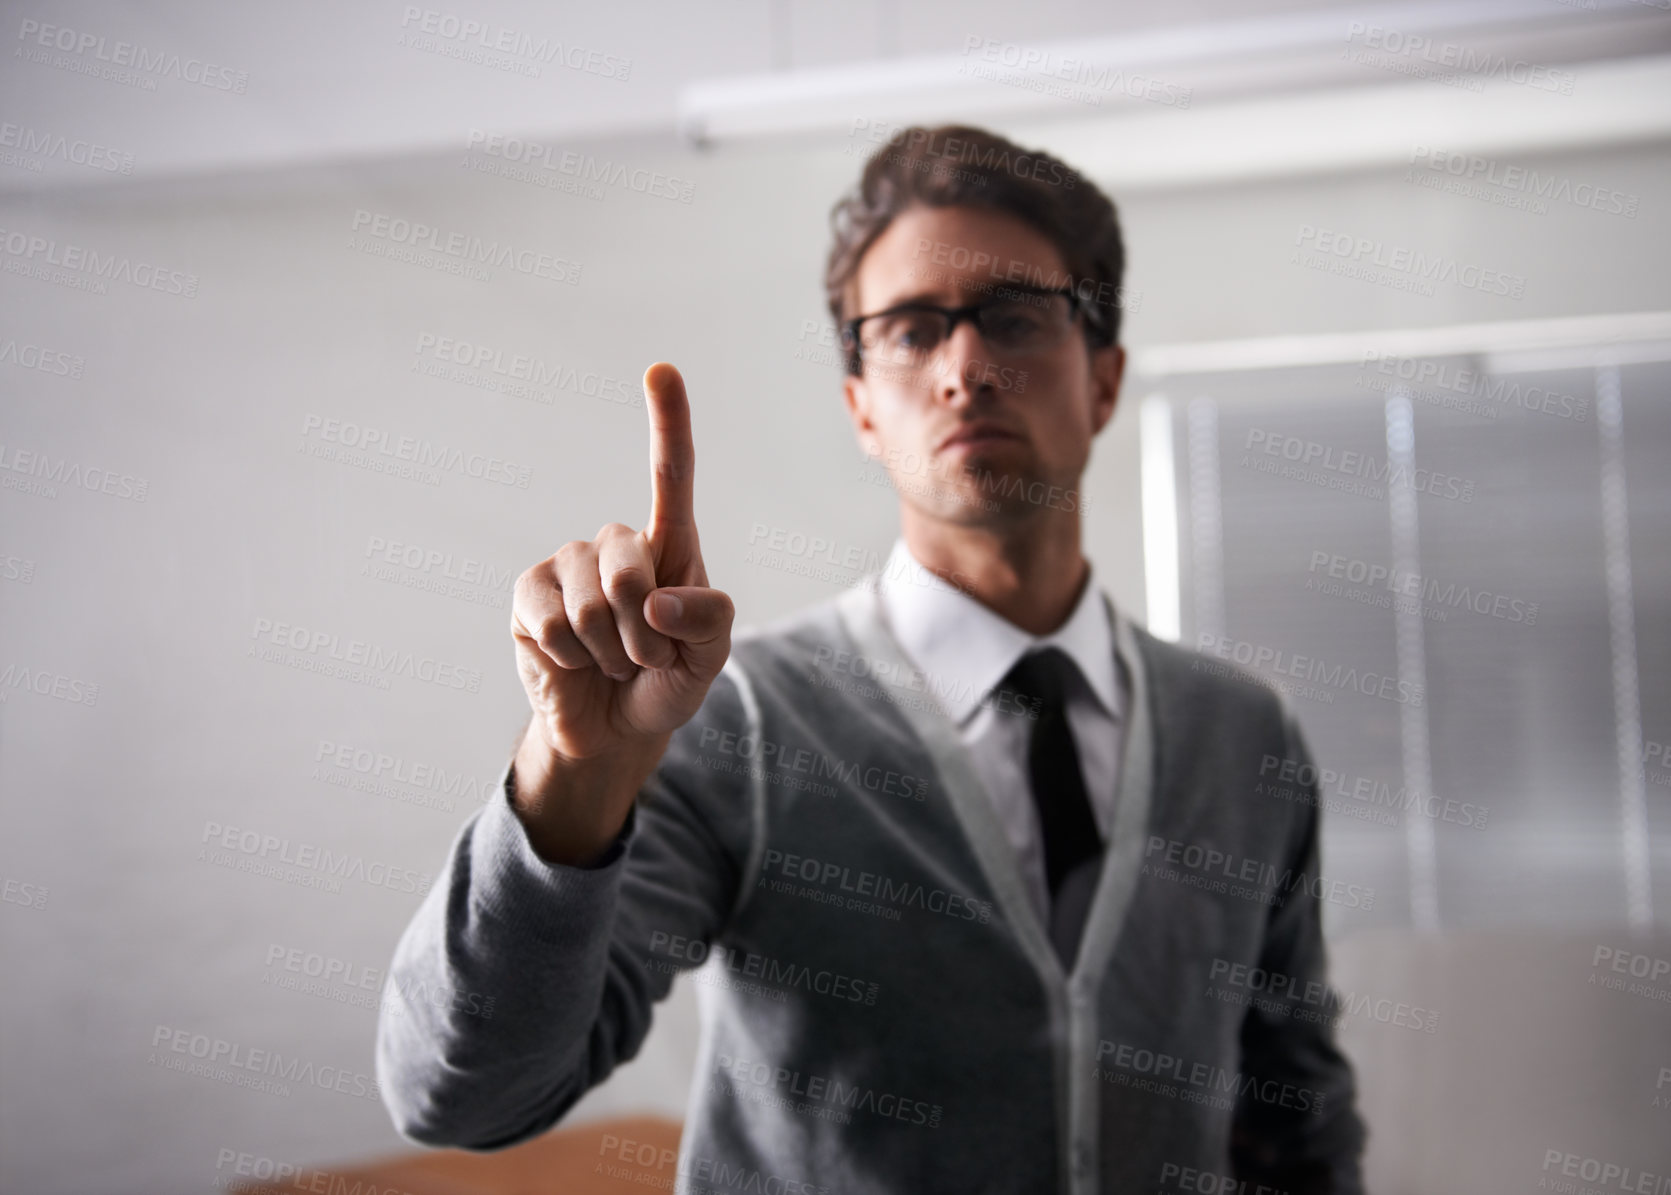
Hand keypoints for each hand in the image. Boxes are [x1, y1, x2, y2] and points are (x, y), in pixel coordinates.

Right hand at [511, 362, 734, 764]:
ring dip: (610, 651)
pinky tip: (574, 661)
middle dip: (645, 632)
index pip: (672, 475)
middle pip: (630, 569)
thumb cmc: (667, 680)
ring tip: (613, 662)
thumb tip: (656, 601)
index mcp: (669, 546)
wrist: (613, 728)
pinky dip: (572, 655)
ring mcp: (566, 566)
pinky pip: (552, 622)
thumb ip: (708, 622)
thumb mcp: (710, 658)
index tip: (660, 369)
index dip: (668, 422)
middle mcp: (615, 544)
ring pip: (591, 604)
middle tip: (647, 657)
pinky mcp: (526, 595)